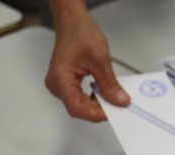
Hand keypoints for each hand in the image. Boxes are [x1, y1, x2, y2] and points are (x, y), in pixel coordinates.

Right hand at [45, 6, 128, 122]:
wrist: (73, 22)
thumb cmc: (80, 33)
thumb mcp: (100, 60)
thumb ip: (110, 84)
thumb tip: (119, 101)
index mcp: (60, 79)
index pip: (76, 107)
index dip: (95, 113)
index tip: (112, 111)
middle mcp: (56, 85)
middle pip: (77, 108)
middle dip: (97, 109)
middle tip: (115, 104)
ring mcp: (58, 85)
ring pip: (78, 104)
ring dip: (95, 104)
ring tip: (110, 97)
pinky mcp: (64, 83)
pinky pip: (77, 97)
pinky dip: (91, 97)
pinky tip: (101, 93)